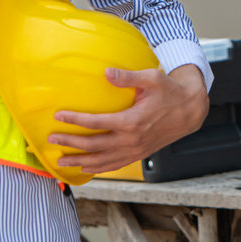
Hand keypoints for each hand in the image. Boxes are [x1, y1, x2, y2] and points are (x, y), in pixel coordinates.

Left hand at [47, 64, 209, 174]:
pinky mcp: (138, 155)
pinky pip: (114, 165)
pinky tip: (85, 168)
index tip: (58, 116)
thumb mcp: (151, 78)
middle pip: (94, 145)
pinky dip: (97, 169)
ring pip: (102, 160)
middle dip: (70, 143)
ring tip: (61, 161)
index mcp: (132, 121)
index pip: (96, 123)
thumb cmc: (169, 92)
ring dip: (79, 161)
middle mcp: (131, 140)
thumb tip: (106, 73)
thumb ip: (127, 77)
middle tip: (51, 140)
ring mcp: (134, 150)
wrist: (189, 111)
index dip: (76, 120)